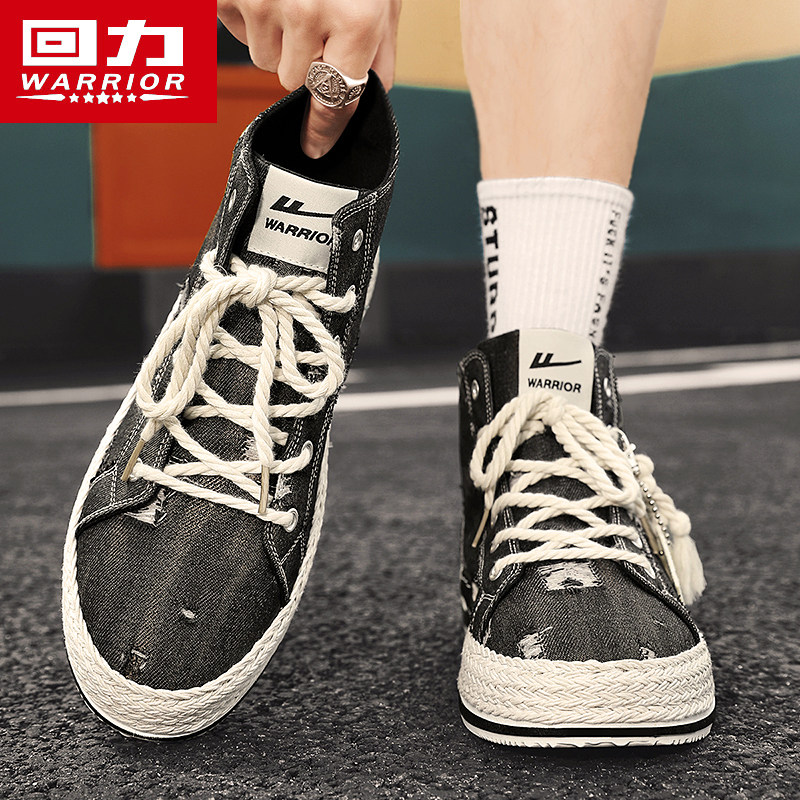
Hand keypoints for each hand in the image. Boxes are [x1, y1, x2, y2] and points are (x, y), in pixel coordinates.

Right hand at [218, 0, 400, 156]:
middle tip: (313, 13)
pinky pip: (234, 27)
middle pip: (295, 80)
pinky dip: (245, 13)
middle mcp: (309, 13)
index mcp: (356, 21)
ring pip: (265, 56)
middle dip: (304, 57)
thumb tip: (370, 100)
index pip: (336, 98)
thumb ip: (378, 52)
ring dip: (276, 34)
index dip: (325, 128)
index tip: (316, 150)